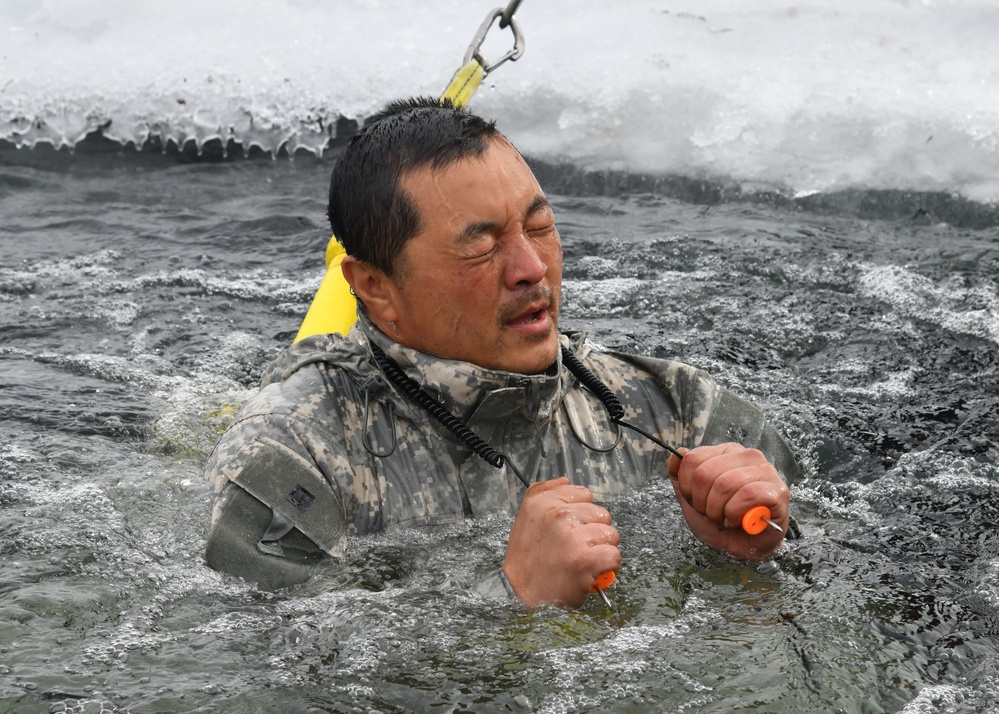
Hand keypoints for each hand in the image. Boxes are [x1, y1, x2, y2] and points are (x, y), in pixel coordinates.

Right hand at [502, 477, 620, 608]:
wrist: (518, 593)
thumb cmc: (525, 559)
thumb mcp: (525, 517)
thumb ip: (543, 492)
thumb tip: (566, 480)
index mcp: (542, 503)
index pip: (585, 495)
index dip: (582, 513)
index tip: (573, 527)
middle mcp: (557, 516)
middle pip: (601, 514)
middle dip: (594, 531)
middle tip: (577, 547)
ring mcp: (573, 537)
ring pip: (610, 535)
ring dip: (601, 549)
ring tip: (584, 559)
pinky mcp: (586, 560)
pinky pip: (614, 556)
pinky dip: (608, 566)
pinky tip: (593, 570)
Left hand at [667, 443, 788, 559]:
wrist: (744, 546)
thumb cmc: (722, 518)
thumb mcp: (691, 496)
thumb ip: (680, 474)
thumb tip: (677, 453)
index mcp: (726, 452)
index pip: (693, 459)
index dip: (687, 487)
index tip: (696, 501)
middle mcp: (747, 456)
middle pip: (705, 474)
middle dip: (702, 502)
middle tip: (712, 514)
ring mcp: (765, 471)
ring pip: (725, 485)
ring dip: (718, 511)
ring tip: (725, 518)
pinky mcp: (777, 490)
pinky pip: (747, 495)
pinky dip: (735, 514)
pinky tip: (739, 521)